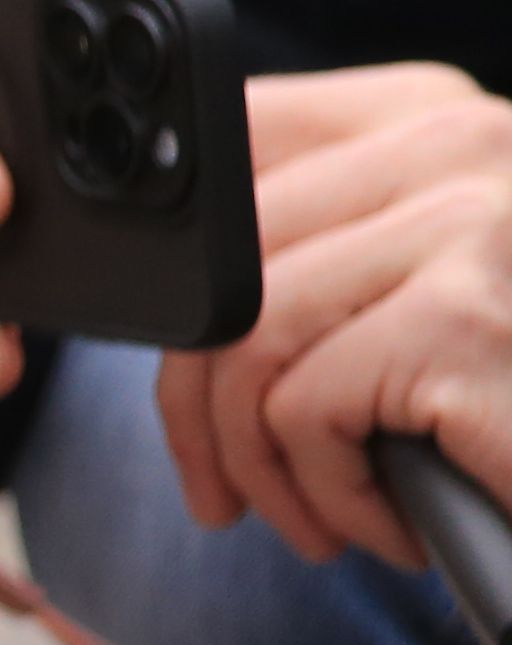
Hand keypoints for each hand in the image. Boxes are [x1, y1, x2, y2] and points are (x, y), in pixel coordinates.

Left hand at [157, 66, 511, 569]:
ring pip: (248, 345)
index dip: (176, 275)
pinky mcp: (470, 325)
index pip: (238, 145)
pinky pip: (309, 413)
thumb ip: (332, 250)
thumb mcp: (440, 279)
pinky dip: (329, 494)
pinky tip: (391, 527)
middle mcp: (454, 147)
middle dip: (195, 404)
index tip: (181, 370)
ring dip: (258, 464)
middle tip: (223, 490)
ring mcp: (469, 230)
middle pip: (225, 265)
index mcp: (431, 117)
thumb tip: (174, 302)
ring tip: (311, 523)